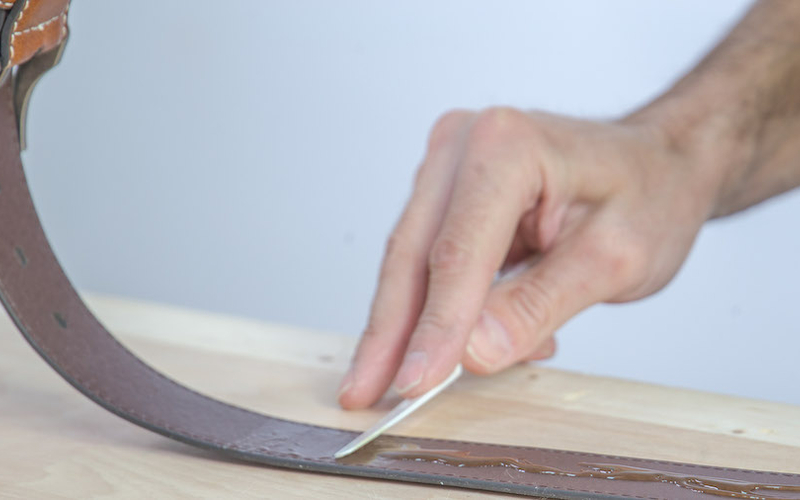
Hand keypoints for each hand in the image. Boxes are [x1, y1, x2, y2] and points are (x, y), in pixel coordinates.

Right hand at [337, 107, 718, 407]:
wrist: (659, 163)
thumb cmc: (650, 194)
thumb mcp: (614, 259)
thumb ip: (539, 305)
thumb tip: (473, 350)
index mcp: (507, 146)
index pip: (456, 255)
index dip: (434, 328)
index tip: (415, 386)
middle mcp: (463, 144)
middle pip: (413, 255)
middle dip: (391, 333)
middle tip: (366, 392)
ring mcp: (449, 165)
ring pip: (410, 260)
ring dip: (409, 324)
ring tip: (411, 380)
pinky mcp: (447, 191)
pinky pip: (429, 257)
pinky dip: (437, 307)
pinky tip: (457, 343)